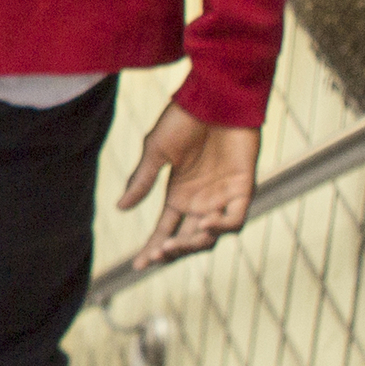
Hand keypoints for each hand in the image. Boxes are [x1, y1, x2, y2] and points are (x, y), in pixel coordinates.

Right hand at [115, 98, 258, 266]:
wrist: (214, 98)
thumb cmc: (184, 120)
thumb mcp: (156, 151)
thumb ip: (142, 181)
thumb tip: (121, 208)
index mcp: (179, 196)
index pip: (165, 231)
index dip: (153, 250)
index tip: (137, 266)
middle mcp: (200, 202)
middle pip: (187, 240)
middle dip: (172, 252)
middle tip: (157, 254)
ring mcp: (222, 198)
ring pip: (210, 237)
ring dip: (193, 245)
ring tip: (175, 244)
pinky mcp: (243, 190)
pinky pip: (234, 220)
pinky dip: (221, 227)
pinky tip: (205, 224)